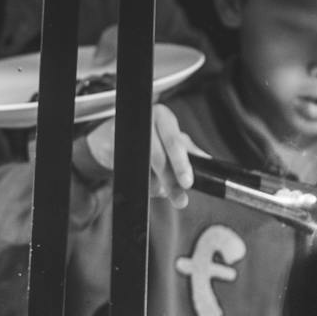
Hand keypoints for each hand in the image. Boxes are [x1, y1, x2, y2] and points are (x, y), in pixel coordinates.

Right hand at [78, 104, 196, 207]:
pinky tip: (146, 183)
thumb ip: (187, 149)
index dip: (181, 164)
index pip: (173, 141)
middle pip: (157, 157)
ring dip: (155, 186)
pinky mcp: (110, 147)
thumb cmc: (148, 135)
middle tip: (179, 198)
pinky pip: (129, 173)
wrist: (110, 134)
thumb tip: (207, 162)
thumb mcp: (170, 136)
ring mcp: (124, 134)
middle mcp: (142, 122)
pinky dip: (142, 185)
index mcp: (162, 117)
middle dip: (170, 181)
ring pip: (143, 169)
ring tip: (162, 189)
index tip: (187, 182)